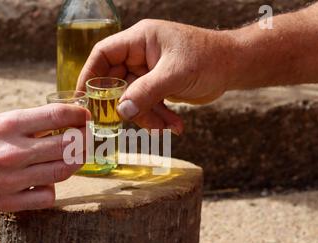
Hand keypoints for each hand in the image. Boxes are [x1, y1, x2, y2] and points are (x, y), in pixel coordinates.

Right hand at [0, 104, 89, 225]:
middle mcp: (12, 152)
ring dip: (75, 162)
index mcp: (6, 125)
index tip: (85, 115)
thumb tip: (56, 125)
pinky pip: (47, 196)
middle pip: (68, 145)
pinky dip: (53, 188)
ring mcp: (12, 180)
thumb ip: (23, 126)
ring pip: (63, 170)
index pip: (56, 116)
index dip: (77, 114)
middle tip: (86, 136)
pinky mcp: (8, 202)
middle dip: (84, 138)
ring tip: (76, 156)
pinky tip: (48, 182)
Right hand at [77, 19, 236, 133]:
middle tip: (126, 123)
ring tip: (167, 127)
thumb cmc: (208, 59)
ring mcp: (149, 72)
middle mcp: (140, 55)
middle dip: (125, 106)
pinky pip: (148, 105)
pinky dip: (159, 117)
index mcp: (139, 40)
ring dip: (148, 117)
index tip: (83, 98)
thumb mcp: (175, 75)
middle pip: (117, 82)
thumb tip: (121, 112)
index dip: (89, 75)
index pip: (103, 54)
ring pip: (134, 99)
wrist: (234, 66)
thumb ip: (146, 92)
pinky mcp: (159, 86)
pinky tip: (175, 126)